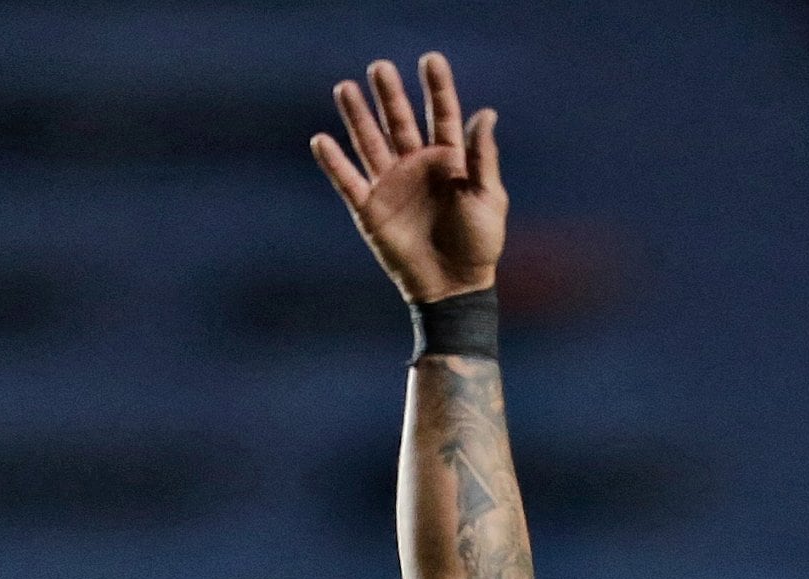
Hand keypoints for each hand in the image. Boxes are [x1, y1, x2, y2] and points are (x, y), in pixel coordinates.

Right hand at [313, 53, 506, 302]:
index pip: (442, 115)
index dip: (437, 88)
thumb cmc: (478, 245)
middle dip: (389, 95)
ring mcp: (391, 185)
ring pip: (370, 142)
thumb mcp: (488, 199)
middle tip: (380, 67)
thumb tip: (486, 113)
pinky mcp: (371, 209)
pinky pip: (348, 181)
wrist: (455, 288)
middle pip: (399, 121)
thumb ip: (483, 157)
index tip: (430, 60)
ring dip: (357, 116)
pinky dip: (334, 162)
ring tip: (344, 88)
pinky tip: (321, 139)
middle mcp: (417, 166)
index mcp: (449, 161)